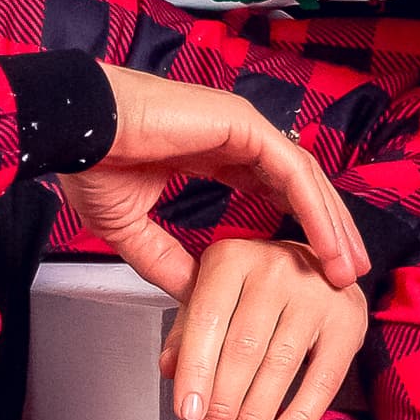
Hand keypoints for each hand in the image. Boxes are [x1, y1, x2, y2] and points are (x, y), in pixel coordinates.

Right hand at [58, 69, 369, 302]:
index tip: (312, 265)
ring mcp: (243, 126)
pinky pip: (293, 173)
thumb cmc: (91, 164)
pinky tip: (329, 246)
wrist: (72, 132)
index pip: (273, 188)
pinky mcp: (244, 125)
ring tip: (347, 269)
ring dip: (332, 226)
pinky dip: (316, 211)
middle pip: (299, 185)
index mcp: (213, 149)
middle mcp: (236, 134)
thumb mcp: (132, 227)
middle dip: (328, 231)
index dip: (297, 225)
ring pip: (306, 179)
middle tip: (346, 274)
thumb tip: (193, 294)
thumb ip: (166, 260)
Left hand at [165, 234, 371, 419]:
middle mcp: (275, 269)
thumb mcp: (215, 295)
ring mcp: (316, 295)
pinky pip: (322, 382)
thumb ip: (188, 330)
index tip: (187, 415)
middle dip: (222, 409)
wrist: (325, 261)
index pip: (207, 320)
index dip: (195, 371)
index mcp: (232, 259)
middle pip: (243, 350)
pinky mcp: (348, 322)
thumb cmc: (259, 286)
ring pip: (279, 370)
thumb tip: (170, 371)